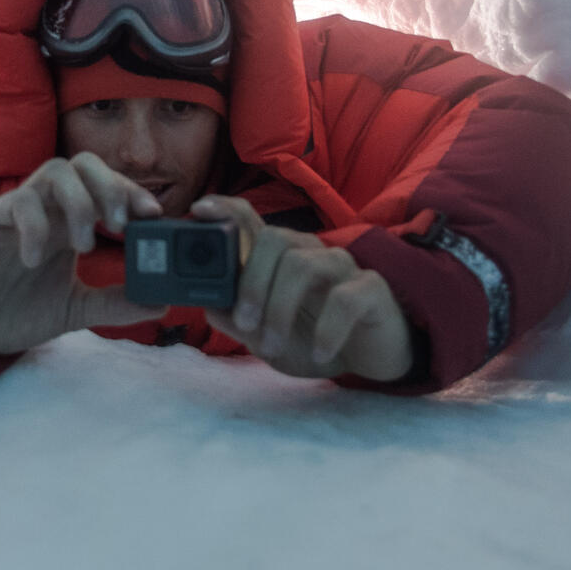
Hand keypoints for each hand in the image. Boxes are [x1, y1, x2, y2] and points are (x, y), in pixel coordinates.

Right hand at [0, 153, 167, 360]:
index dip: (132, 193)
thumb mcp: (73, 309)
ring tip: (84, 245)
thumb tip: (160, 302)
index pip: (105, 187)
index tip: (154, 217)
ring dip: (80, 202)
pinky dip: (35, 226)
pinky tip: (35, 259)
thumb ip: (113, 303)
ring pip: (55, 170)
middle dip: (111, 186)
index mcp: (68, 223)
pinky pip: (18, 203)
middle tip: (122, 225)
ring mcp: (16, 209)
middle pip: (84, 164)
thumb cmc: (11, 312)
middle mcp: (46, 209)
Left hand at [189, 196, 413, 381]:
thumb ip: (238, 322)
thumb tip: (209, 306)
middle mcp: (310, 252)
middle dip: (251, 281)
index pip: (251, 219)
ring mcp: (342, 266)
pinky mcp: (371, 288)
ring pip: (303, 265)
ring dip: (280, 310)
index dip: (225, 209)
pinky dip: (326, 329)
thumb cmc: (314, 340)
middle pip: (274, 238)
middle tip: (244, 324)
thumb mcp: (267, 339)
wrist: (370, 360)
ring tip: (274, 346)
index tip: (199, 209)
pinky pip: (344, 298)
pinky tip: (319, 352)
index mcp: (279, 259)